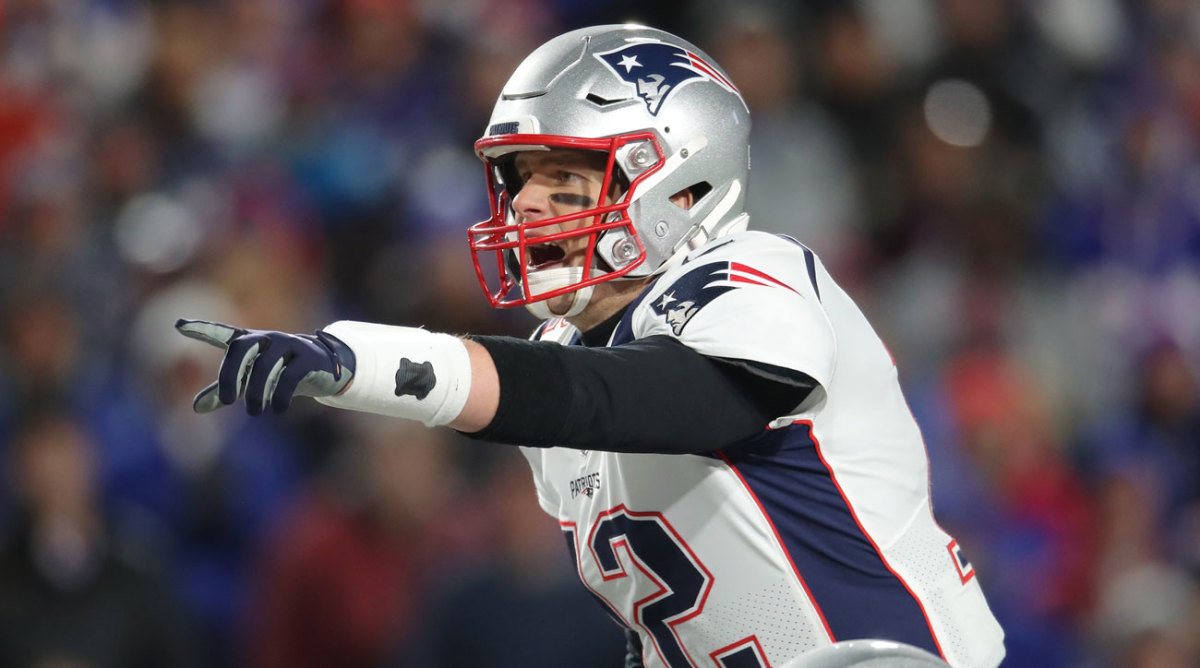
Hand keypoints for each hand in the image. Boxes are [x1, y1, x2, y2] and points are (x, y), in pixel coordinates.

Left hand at [175, 319, 355, 415]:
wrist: (324, 365)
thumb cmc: (279, 370)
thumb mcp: (250, 379)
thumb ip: (223, 390)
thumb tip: (195, 408)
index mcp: (249, 341)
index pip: (222, 333)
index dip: (201, 328)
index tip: (178, 325)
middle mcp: (267, 338)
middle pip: (242, 348)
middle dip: (231, 374)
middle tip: (229, 401)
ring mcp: (289, 345)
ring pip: (266, 365)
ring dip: (258, 392)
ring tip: (255, 412)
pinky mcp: (308, 358)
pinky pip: (291, 375)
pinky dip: (281, 394)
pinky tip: (278, 409)